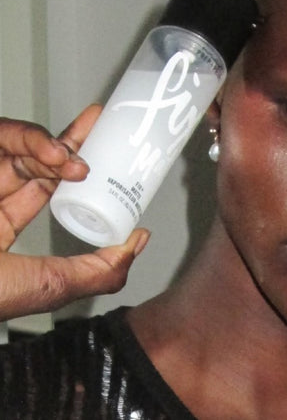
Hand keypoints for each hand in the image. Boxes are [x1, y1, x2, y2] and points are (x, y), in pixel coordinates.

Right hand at [0, 105, 149, 320]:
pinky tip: (56, 151)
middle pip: (35, 159)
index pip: (43, 188)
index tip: (110, 159)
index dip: (75, 171)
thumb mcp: (52, 285)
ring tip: (77, 160)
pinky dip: (30, 139)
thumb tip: (140, 240)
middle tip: (105, 135)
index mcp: (0, 228)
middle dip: (74, 145)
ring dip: (56, 146)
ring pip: (19, 144)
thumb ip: (100, 269)